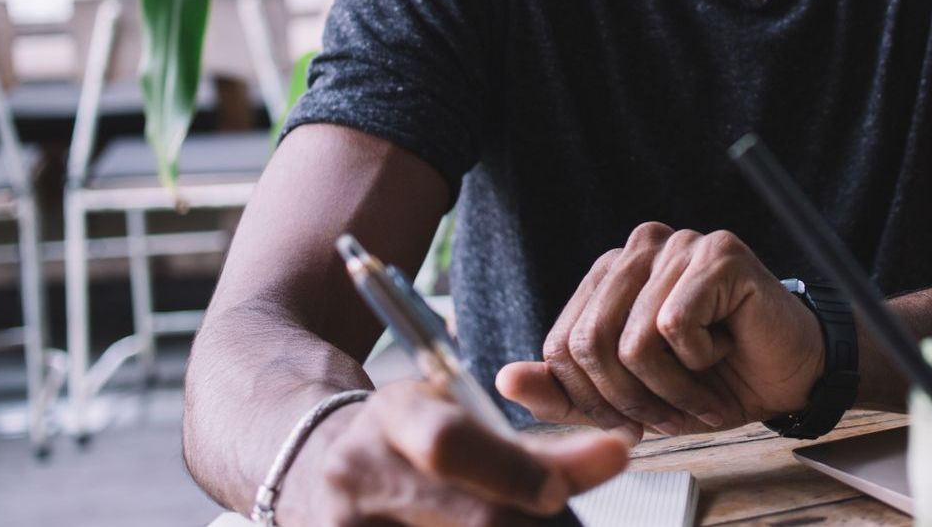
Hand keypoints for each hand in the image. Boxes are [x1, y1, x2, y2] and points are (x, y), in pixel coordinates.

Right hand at [276, 378, 628, 525]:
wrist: (317, 466)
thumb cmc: (409, 442)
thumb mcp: (457, 419)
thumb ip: (534, 446)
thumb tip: (614, 455)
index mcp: (395, 415)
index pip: (452, 445)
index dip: (513, 472)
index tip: (559, 492)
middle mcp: (360, 472)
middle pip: (469, 520)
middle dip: (528, 521)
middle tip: (559, 515)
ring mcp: (345, 526)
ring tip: (524, 518)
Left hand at [496, 223, 824, 438]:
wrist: (790, 376)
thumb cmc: (715, 379)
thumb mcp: (628, 398)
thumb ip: (566, 391)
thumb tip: (506, 379)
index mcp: (609, 275)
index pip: (562, 344)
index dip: (593, 399)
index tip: (634, 418)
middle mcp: (638, 249)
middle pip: (591, 344)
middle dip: (631, 400)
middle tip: (671, 413)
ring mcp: (678, 245)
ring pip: (633, 342)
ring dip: (671, 388)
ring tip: (700, 386)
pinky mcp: (718, 253)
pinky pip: (675, 325)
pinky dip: (699, 359)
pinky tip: (724, 348)